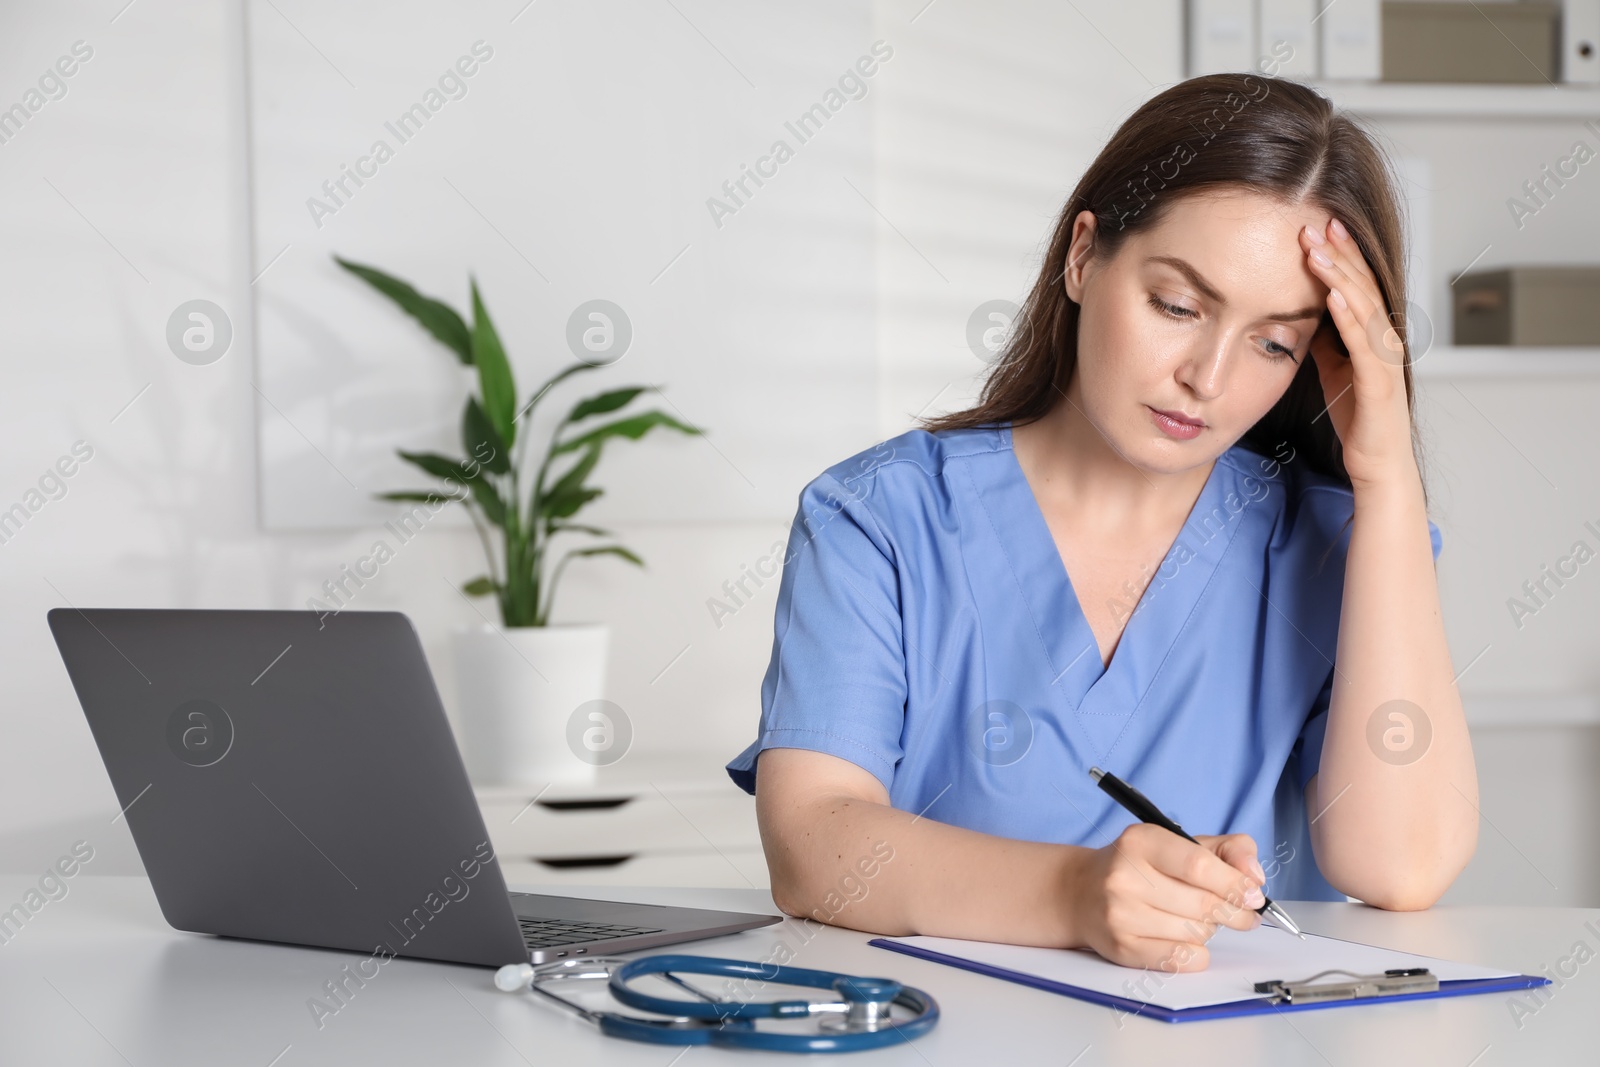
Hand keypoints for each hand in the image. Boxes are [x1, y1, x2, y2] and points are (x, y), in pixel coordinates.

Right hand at [1065, 824, 1265, 970]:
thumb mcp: (1180, 843)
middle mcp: (1124, 876)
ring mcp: (1119, 914)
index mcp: (1141, 841)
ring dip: (1208, 930)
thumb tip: (1254, 876)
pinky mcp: (1120, 947)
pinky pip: (1179, 959)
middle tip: (1241, 914)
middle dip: (1232, 913)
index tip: (1253, 896)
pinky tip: (1187, 940)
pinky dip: (1195, 954)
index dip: (1235, 884)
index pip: (1199, 865)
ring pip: (1195, 933)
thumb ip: (1227, 850)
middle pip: (1202, 904)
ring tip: (1195, 919)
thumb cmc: (1139, 866)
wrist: (1079, 892)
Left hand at [1300, 217, 1418, 489]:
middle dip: (1340, 253)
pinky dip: (1348, 316)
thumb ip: (1325, 337)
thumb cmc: (1356, 415)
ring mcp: (1385, 359)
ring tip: (1316, 249)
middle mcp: (1385, 339)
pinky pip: (1364, 343)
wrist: (1375, 462)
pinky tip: (1332, 295)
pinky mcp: (1379, 383)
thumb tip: (1305, 309)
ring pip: (1364, 307)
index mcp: (1373, 334)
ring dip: (1340, 276)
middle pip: (1363, 286)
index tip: (1318, 225)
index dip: (1341, 254)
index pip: (1357, 284)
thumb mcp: (1333, 366)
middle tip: (1315, 222)